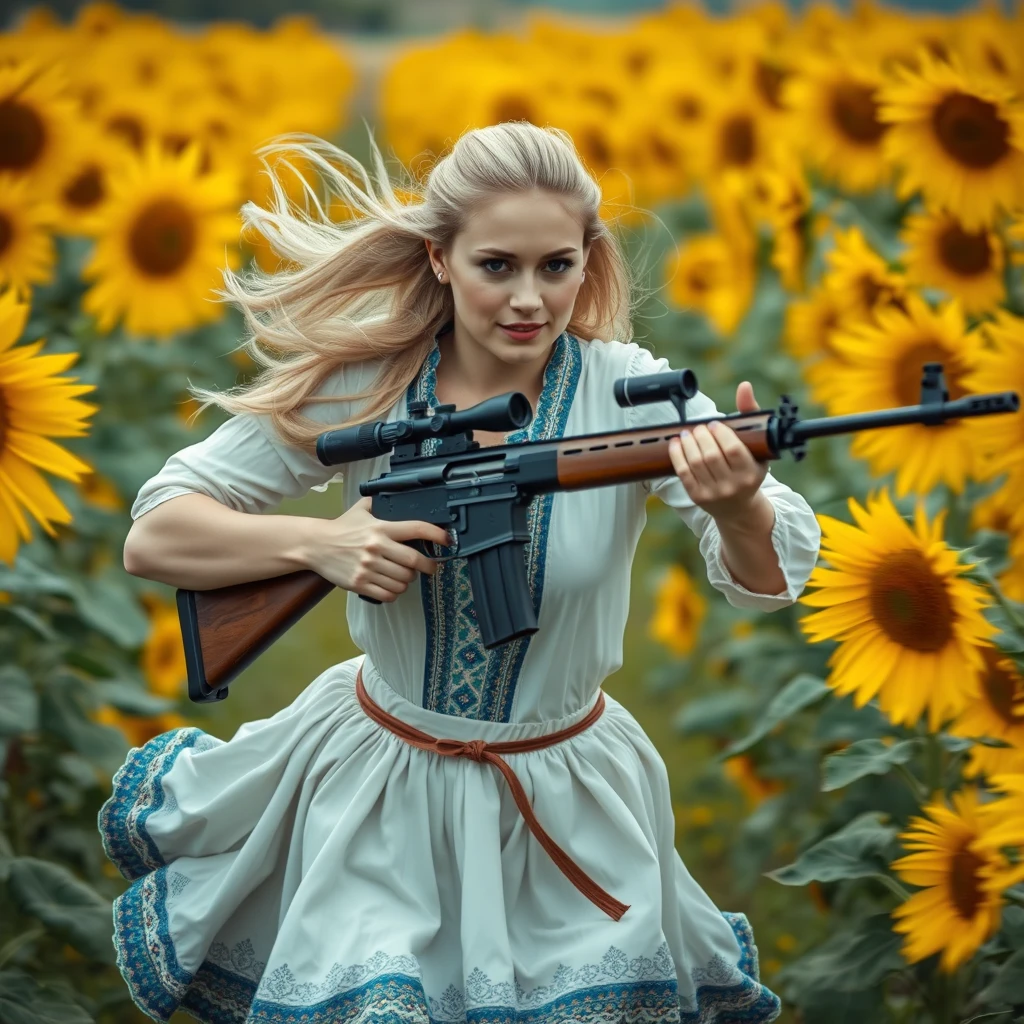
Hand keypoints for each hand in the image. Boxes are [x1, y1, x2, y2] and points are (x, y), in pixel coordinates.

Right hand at [307, 496, 450, 601]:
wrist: (315, 545)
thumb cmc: (341, 528)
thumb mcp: (361, 509)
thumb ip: (380, 503)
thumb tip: (397, 495)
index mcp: (380, 528)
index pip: (415, 529)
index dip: (436, 535)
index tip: (447, 540)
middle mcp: (376, 547)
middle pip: (414, 562)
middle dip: (428, 566)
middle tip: (431, 567)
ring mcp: (368, 567)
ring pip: (403, 581)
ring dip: (408, 580)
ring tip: (405, 576)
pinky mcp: (360, 583)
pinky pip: (388, 593)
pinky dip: (395, 592)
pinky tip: (392, 586)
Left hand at [667, 381, 768, 522]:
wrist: (738, 508)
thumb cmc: (748, 470)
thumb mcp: (758, 447)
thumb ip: (751, 415)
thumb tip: (744, 386)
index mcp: (750, 473)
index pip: (732, 450)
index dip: (720, 433)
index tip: (714, 425)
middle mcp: (733, 485)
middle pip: (710, 455)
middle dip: (701, 436)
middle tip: (699, 428)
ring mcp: (713, 493)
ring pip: (695, 463)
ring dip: (688, 443)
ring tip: (688, 433)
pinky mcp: (697, 496)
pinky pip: (683, 472)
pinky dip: (677, 454)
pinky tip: (677, 443)